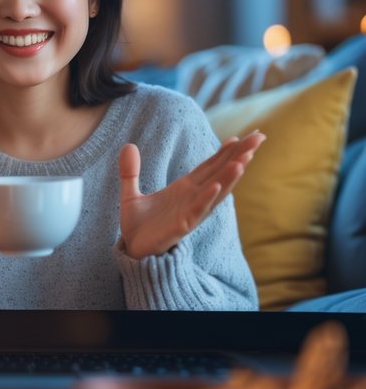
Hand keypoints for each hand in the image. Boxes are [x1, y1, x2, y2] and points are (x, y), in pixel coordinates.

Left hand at [118, 131, 265, 258]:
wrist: (133, 251)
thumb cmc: (139, 226)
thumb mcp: (131, 194)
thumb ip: (130, 171)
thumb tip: (128, 145)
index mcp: (184, 189)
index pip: (210, 167)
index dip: (225, 152)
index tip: (240, 136)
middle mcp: (193, 199)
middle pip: (220, 174)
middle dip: (239, 156)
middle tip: (259, 137)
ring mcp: (190, 212)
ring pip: (216, 191)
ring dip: (230, 176)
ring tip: (244, 159)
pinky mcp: (182, 226)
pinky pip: (197, 210)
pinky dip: (207, 198)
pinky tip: (216, 186)